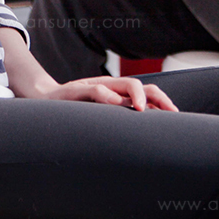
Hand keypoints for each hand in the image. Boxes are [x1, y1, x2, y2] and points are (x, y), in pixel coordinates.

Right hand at [37, 76, 177, 110]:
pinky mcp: (77, 91)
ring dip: (136, 94)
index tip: (176, 116)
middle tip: (170, 113)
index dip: (163, 101)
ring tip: (142, 108)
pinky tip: (113, 104)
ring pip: (122, 83)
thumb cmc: (74, 110)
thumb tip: (143, 135)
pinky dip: (105, 96)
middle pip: (140, 85)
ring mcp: (94, 87)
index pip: (146, 92)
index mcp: (117, 94)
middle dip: (158, 97)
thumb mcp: (99, 115)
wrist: (43, 99)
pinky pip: (95, 90)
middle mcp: (109, 88)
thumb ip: (118, 118)